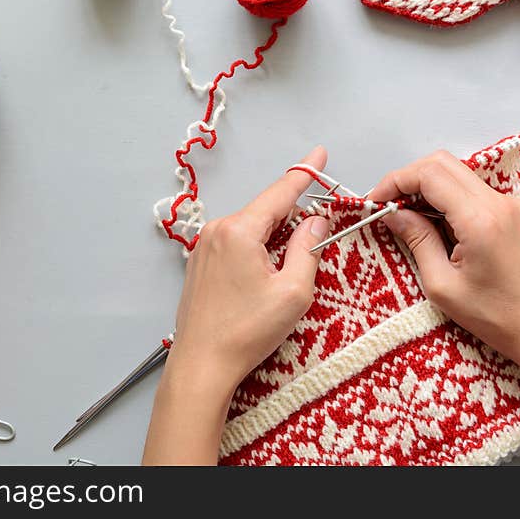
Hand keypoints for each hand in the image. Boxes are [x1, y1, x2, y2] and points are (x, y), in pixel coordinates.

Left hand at [143, 147, 328, 464]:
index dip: (304, 173)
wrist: (201, 364)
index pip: (280, 192)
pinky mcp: (200, 264)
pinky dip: (255, 250)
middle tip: (314, 237)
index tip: (320, 154)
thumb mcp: (293, 292)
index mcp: (240, 231)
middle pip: (265, 211)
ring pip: (250, 229)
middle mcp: (217, 231)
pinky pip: (235, 244)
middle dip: (292, 219)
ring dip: (273, 239)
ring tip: (283, 274)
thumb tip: (315, 222)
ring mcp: (204, 247)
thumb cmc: (246, 332)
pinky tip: (262, 278)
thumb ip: (307, 249)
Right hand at [369, 150, 519, 370]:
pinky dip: (458, 202)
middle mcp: (503, 204)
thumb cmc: (495, 317)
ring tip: (418, 221)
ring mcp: (519, 204)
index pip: (430, 175)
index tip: (377, 200)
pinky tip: (450, 230)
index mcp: (481, 221)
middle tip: (391, 205)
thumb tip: (394, 214)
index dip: (396, 181)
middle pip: (444, 164)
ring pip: (463, 177)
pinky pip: (482, 193)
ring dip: (434, 190)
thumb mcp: (442, 285)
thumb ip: (417, 241)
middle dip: (410, 179)